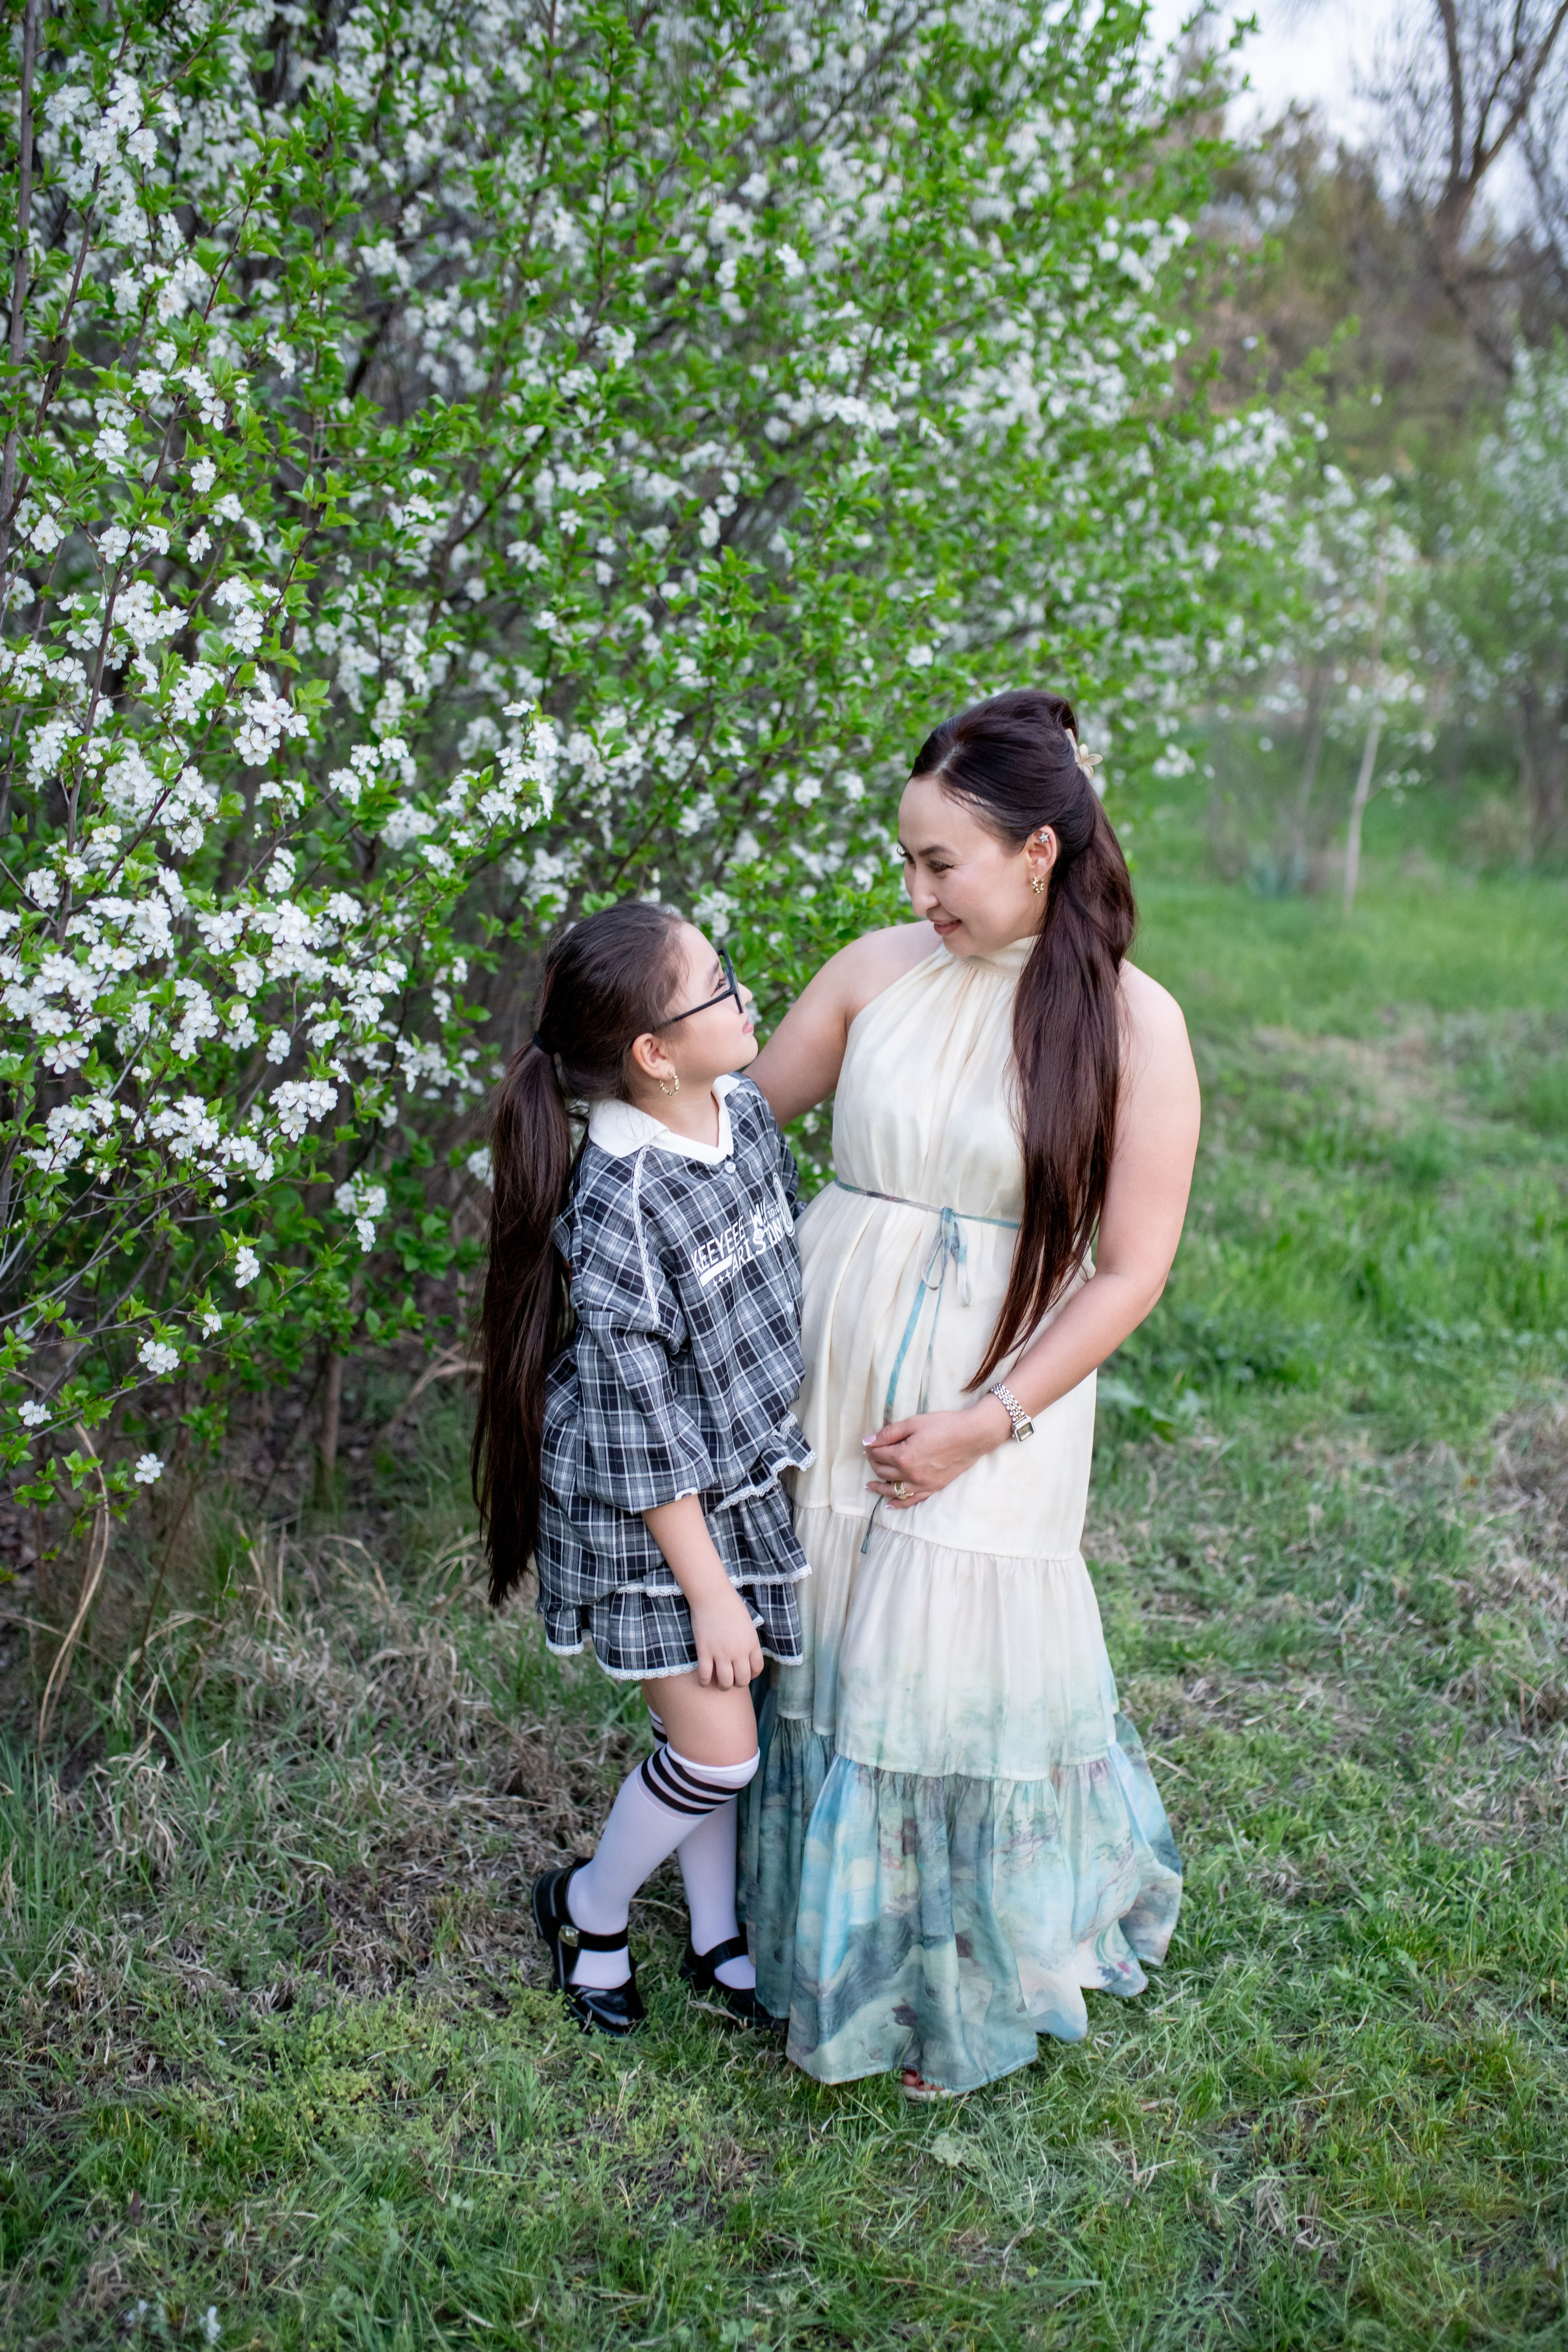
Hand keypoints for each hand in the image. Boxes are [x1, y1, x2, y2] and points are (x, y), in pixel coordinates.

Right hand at [690, 1584, 764, 1687]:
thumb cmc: (730, 1605)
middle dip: (737, 1683)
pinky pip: (705, 1675)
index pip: (757, 1669)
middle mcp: (739, 1651)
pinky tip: (703, 1680)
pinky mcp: (705, 1651)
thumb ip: (748, 1641)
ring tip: (718, 1683)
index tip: (745, 1674)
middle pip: (742, 1680)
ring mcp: (721, 1653)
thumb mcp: (747, 1623)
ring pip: (725, 1682)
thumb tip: (746, 1654)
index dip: (751, 1675)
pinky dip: (704, 1682)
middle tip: (731, 1681)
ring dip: (722, 1686)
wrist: (712, 1595)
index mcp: (752, 1643)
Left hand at [862, 1398, 1011, 1507]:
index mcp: (903, 1456)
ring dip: (879, 1487)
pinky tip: (890, 1505)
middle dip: (873, 1463)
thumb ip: (889, 1433)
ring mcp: (922, 1484)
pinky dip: (899, 1503)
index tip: (869, 1443)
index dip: (871, 1448)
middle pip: (883, 1471)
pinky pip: (912, 1500)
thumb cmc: (944, 1425)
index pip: (878, 1454)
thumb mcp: (913, 1423)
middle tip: (871, 1456)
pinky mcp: (933, 1488)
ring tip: (869, 1486)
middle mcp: (910, 1474)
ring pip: (893, 1490)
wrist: (972, 1435)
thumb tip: (868, 1441)